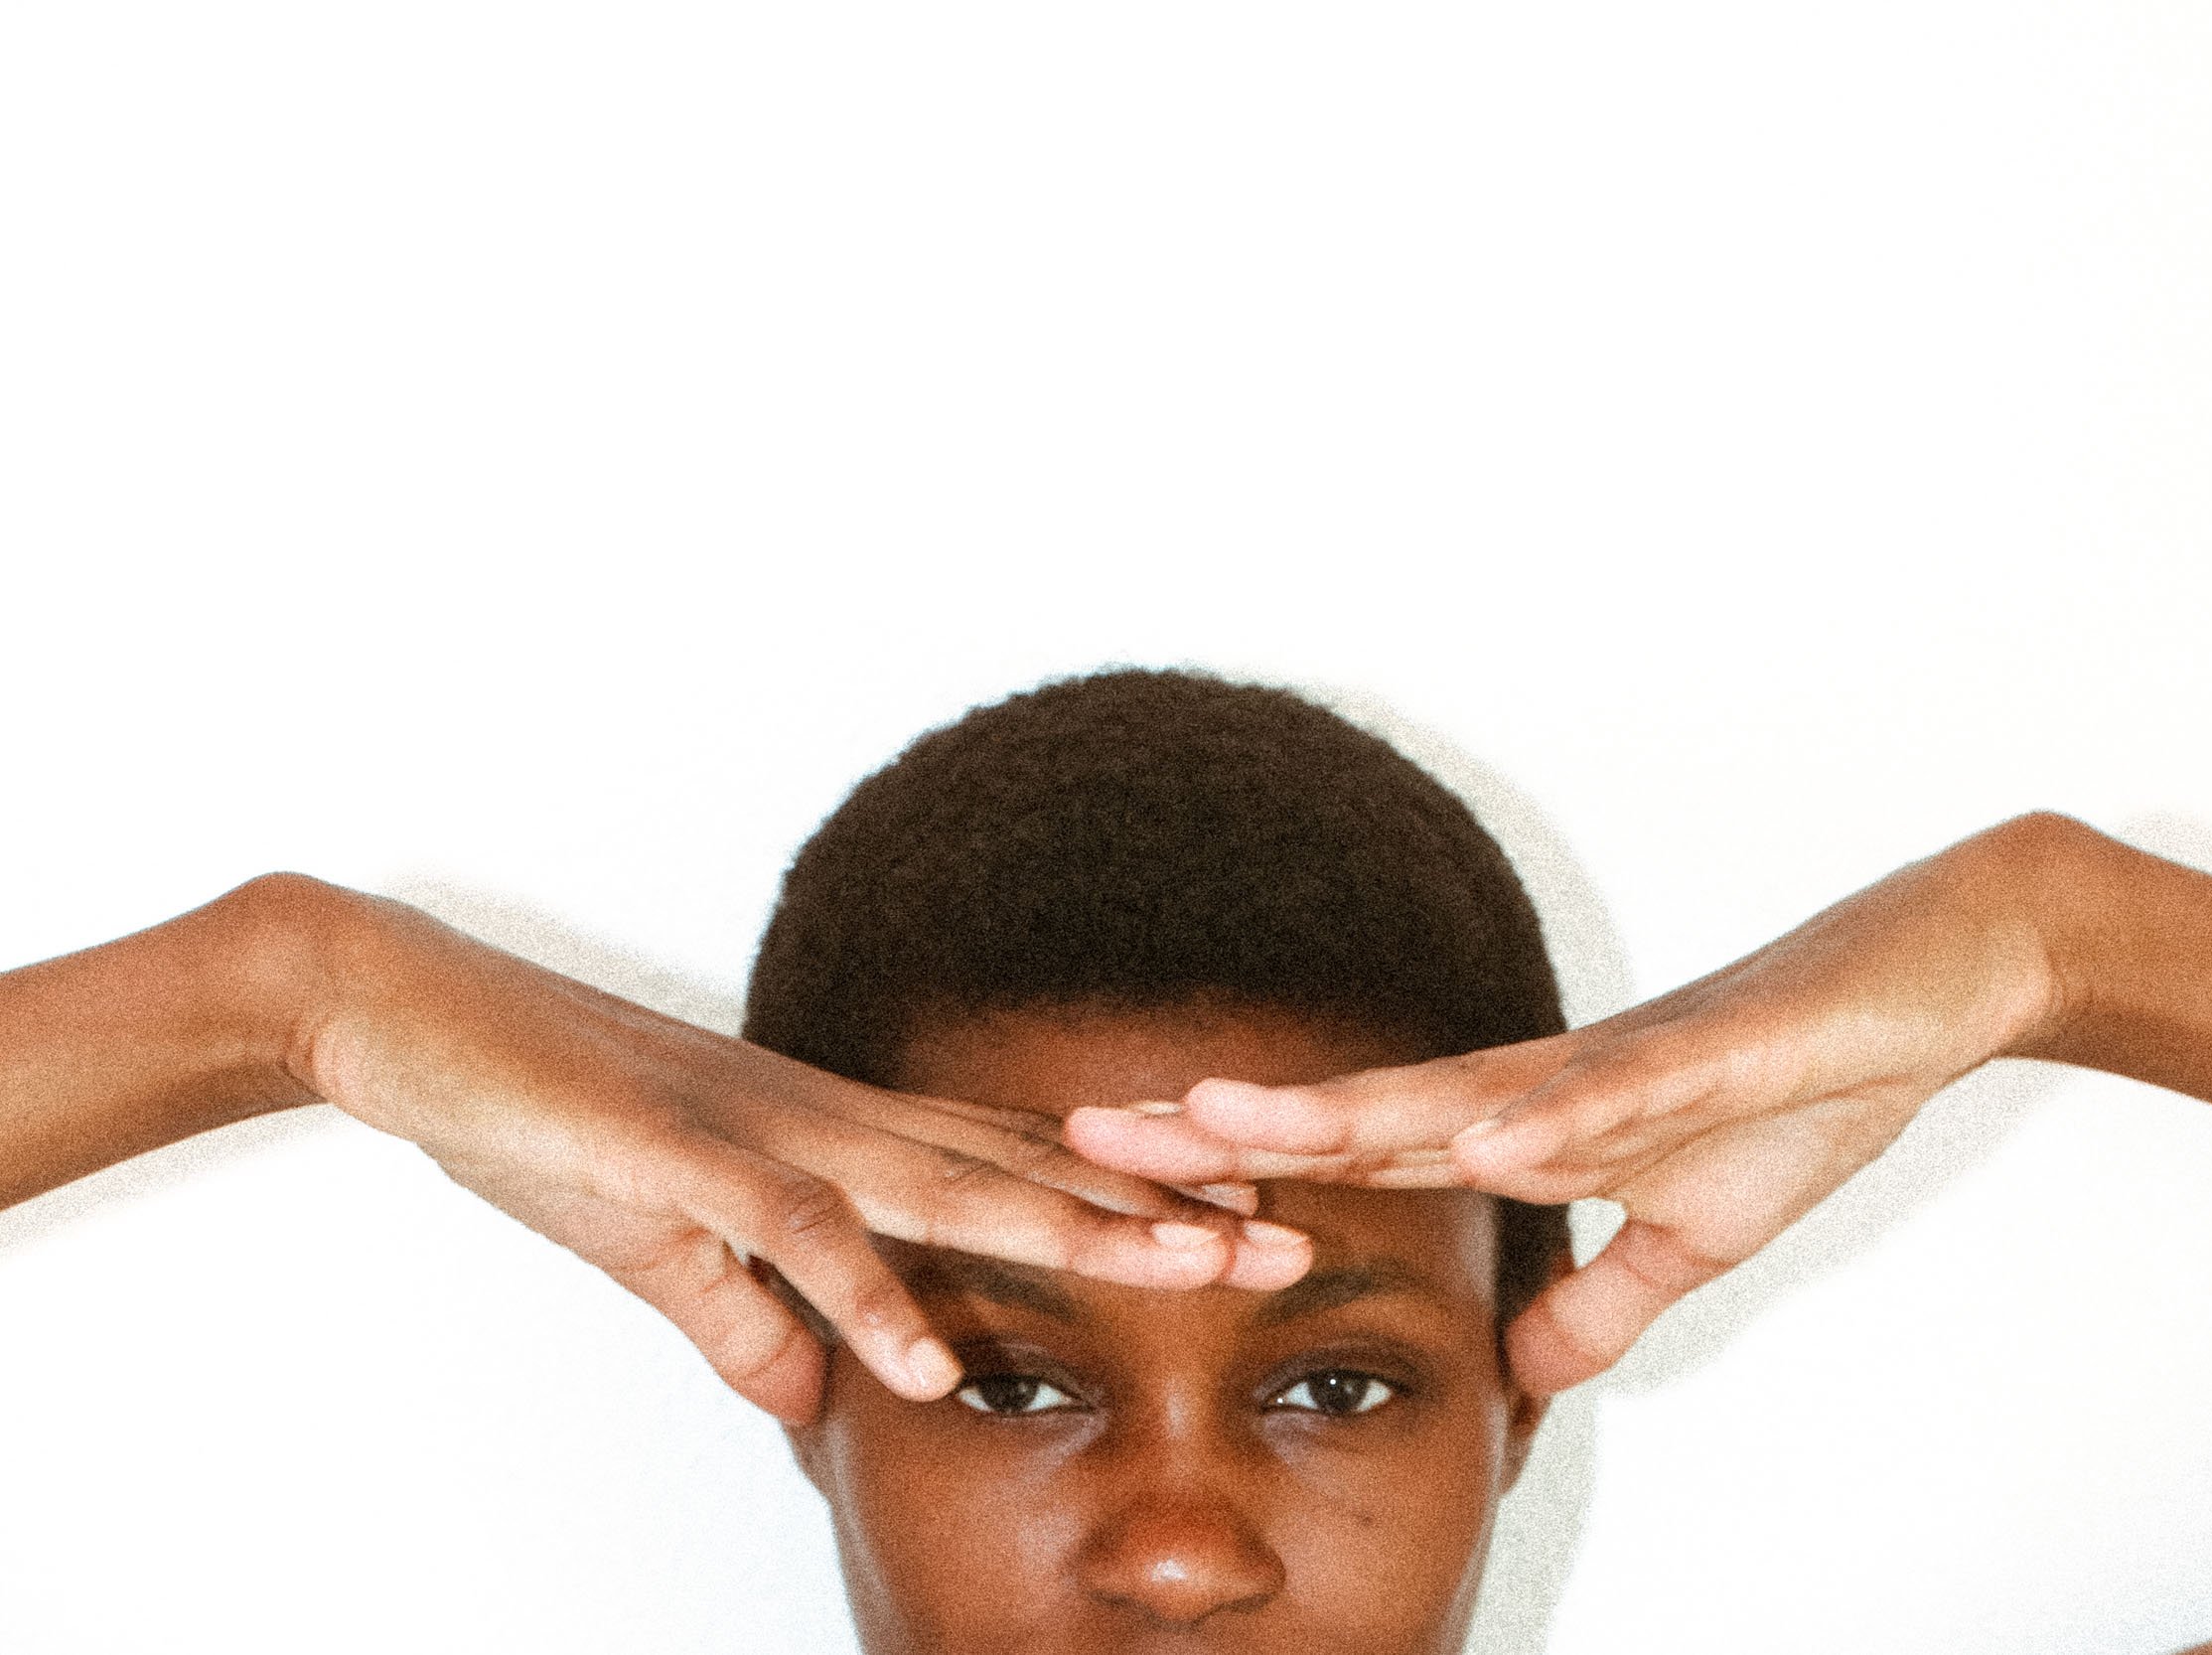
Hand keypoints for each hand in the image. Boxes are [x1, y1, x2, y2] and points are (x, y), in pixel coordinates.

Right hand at [280, 882, 1307, 1422]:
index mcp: (835, 1137)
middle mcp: (828, 1121)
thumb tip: (813, 1403)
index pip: (1010, 1172)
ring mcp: (764, 1130)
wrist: (413, 1017)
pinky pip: (795, 1235)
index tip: (1242, 1228)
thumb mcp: (662, 1249)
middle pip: (1023, 1172)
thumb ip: (747, 1319)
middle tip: (1287, 1240)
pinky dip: (869, 1302)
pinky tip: (934, 1373)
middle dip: (1158, 1208)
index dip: (1128, 1202)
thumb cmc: (549, 1119)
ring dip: (1070, 1235)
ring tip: (1187, 1274)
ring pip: (947, 1186)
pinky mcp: (683, 1155)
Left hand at [1064, 817, 2069, 1396]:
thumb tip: (1532, 1376)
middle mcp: (1538, 1086)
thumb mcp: (1690, 1234)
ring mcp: (1611, 1063)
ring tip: (1216, 1124)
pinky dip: (1540, 1117)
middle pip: (1356, 1113)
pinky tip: (1471, 1138)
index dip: (1242, 1175)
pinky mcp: (1703, 1051)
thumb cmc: (1798, 1092)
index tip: (1121, 1185)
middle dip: (1222, 1133)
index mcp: (1527, 1127)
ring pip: (1447, 1091)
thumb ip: (1603, 1298)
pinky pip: (1607, 1093)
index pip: (1359, 1156)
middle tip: (1082, 1136)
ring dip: (1332, 1112)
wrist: (1924, 984)